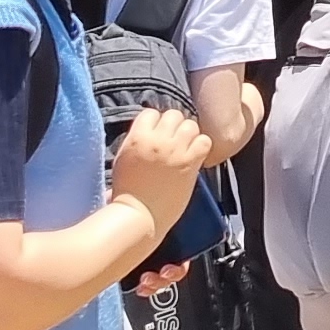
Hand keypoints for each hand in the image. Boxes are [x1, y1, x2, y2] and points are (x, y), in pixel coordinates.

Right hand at [107, 105, 211, 241]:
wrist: (139, 215)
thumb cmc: (127, 193)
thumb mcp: (124, 159)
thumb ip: (137, 141)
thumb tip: (149, 131)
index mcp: (136, 138)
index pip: (151, 113)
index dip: (156, 123)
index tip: (158, 135)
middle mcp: (157, 140)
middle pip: (173, 115)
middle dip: (175, 127)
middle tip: (174, 142)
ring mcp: (175, 150)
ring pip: (191, 125)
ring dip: (190, 135)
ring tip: (185, 149)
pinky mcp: (190, 163)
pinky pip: (204, 141)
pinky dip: (202, 146)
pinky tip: (195, 157)